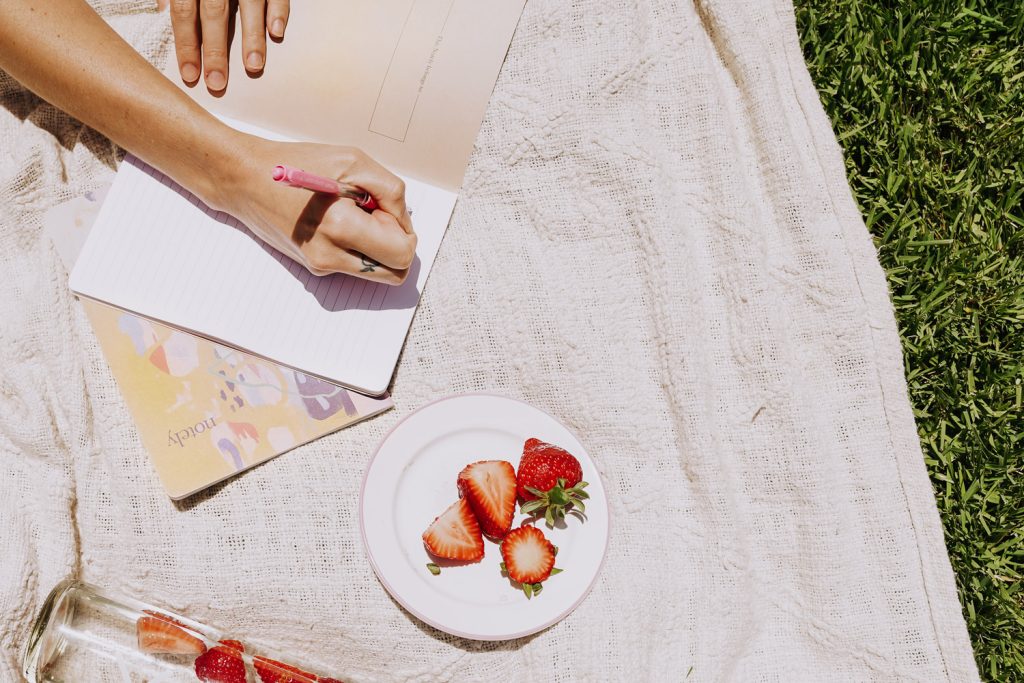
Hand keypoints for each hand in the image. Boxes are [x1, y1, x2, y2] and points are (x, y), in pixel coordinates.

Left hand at [168, 0, 289, 90]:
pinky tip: (277, 32)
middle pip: (214, 13)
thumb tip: (162, 10)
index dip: (186, 44)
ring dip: (251, 37)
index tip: (190, 74)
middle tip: (217, 82)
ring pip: (248, 4)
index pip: (184, 12)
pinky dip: (278, 10)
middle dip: (215, 50)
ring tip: (253, 66)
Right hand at [207, 134, 416, 284]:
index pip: (402, 254)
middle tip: (375, 215)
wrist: (245, 179)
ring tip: (354, 215)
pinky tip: (336, 220)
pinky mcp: (314, 267)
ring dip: (377, 247)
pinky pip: (354, 265)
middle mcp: (331, 256)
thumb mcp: (354, 161)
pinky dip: (357, 246)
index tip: (385, 210)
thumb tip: (405, 224)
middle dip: (396, 245)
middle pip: (395, 274)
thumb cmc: (297, 164)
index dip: (405, 231)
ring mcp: (321, 266)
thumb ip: (391, 193)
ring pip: (376, 273)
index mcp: (342, 228)